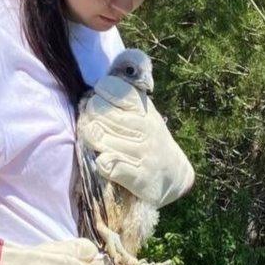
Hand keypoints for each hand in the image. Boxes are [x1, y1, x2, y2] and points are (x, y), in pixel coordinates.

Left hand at [79, 73, 194, 206]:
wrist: (174, 176)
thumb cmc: (151, 141)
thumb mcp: (145, 115)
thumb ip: (126, 102)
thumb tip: (99, 87)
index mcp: (143, 109)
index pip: (111, 88)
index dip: (99, 94)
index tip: (100, 102)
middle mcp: (143, 127)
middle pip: (97, 112)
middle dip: (90, 118)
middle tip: (96, 126)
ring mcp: (140, 151)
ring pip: (97, 136)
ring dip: (93, 141)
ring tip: (100, 143)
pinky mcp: (136, 175)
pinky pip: (105, 163)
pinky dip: (101, 162)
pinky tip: (106, 161)